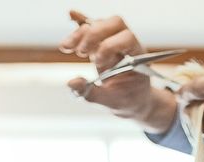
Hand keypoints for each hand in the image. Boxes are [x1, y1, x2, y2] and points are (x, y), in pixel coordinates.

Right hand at [60, 10, 176, 133]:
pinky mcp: (100, 41)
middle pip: (113, 24)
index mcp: (137, 56)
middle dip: (93, 35)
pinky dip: (80, 21)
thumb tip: (72, 83)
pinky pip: (91, 26)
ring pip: (98, 24)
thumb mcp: (112, 102)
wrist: (131, 99)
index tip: (98, 62)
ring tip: (66, 48)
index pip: (127, 38)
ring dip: (80, 33)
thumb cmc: (127, 99)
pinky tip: (71, 16)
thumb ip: (92, 94)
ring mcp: (113, 40)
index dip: (110, 46)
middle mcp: (126, 44)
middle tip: (80, 53)